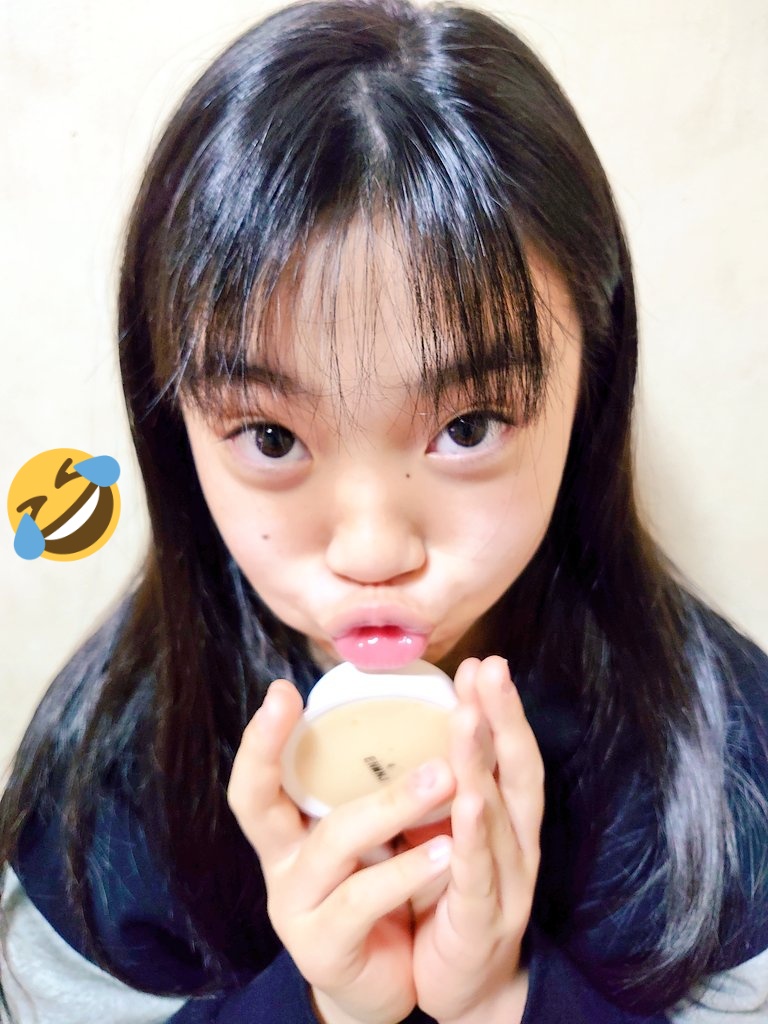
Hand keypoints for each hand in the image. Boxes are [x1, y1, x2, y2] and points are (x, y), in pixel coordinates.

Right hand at [227, 679, 456, 1023]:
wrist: (387, 983)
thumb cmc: (379, 889)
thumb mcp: (367, 834)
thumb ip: (369, 787)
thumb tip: (407, 709)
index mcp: (288, 828)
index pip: (258, 777)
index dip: (261, 737)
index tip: (282, 690)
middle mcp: (281, 863)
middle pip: (258, 803)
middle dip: (274, 748)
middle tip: (295, 698)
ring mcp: (296, 907)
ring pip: (332, 843)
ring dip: (391, 805)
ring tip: (444, 776)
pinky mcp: (324, 947)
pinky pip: (363, 901)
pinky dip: (407, 871)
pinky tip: (447, 852)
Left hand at [410, 657, 542, 1023]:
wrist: (464, 992)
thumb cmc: (451, 900)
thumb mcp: (447, 835)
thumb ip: (440, 788)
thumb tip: (408, 730)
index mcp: (504, 821)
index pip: (509, 754)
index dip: (500, 708)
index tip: (483, 662)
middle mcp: (514, 845)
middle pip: (516, 772)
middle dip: (501, 717)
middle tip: (487, 668)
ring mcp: (505, 884)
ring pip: (496, 816)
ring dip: (484, 763)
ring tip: (469, 716)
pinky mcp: (483, 923)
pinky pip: (478, 876)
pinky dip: (474, 838)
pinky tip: (467, 803)